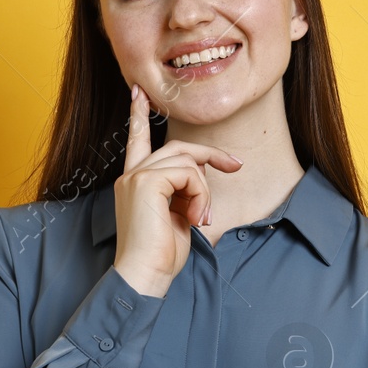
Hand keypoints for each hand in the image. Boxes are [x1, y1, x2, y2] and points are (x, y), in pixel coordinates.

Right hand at [114, 82, 242, 296]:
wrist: (145, 275)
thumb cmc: (162, 254)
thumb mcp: (178, 214)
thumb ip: (183, 189)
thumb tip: (201, 170)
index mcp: (134, 182)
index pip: (136, 140)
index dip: (139, 115)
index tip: (138, 92)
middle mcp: (131, 175)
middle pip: (178, 147)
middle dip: (210, 154)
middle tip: (236, 165)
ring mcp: (136, 177)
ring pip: (188, 161)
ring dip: (205, 190)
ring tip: (201, 218)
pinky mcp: (146, 182)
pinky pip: (189, 174)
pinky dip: (201, 195)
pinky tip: (195, 218)